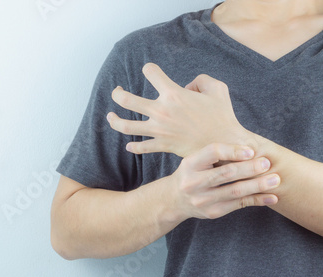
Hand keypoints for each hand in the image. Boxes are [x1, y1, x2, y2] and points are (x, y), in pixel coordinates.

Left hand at [107, 63, 253, 156]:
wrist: (226, 145)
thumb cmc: (223, 116)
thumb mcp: (218, 89)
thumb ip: (201, 80)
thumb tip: (186, 87)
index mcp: (174, 94)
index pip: (151, 73)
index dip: (149, 69)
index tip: (150, 71)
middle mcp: (162, 111)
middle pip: (127, 101)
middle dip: (117, 94)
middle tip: (116, 92)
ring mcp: (160, 130)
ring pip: (127, 126)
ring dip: (114, 120)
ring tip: (110, 116)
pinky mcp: (163, 146)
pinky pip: (141, 147)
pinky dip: (133, 147)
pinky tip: (129, 145)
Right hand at [169, 143, 279, 219]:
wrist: (174, 199)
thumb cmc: (191, 174)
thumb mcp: (194, 160)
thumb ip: (215, 155)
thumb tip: (250, 148)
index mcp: (190, 164)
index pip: (212, 152)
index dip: (233, 150)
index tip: (251, 150)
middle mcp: (193, 183)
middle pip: (226, 173)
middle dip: (249, 168)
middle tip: (267, 163)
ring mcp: (202, 200)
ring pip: (235, 191)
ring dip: (258, 185)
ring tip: (275, 179)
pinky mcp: (213, 212)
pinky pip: (239, 204)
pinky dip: (257, 200)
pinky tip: (272, 197)